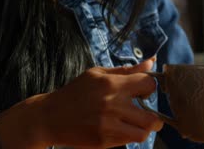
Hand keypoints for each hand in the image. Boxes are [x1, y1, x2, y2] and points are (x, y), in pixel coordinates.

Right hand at [0, 58, 162, 148]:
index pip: (148, 84)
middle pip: (152, 117)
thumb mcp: (98, 74)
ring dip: (144, 128)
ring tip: (136, 123)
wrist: (50, 117)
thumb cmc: (76, 92)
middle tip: (146, 113)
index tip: (142, 91)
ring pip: (144, 132)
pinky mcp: (104, 140)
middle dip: (154, 115)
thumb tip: (151, 62)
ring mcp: (108, 125)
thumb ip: (127, 70)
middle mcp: (112, 105)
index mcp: (112, 84)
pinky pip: (130, 140)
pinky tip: (123, 128)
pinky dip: (131, 135)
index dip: (149, 88)